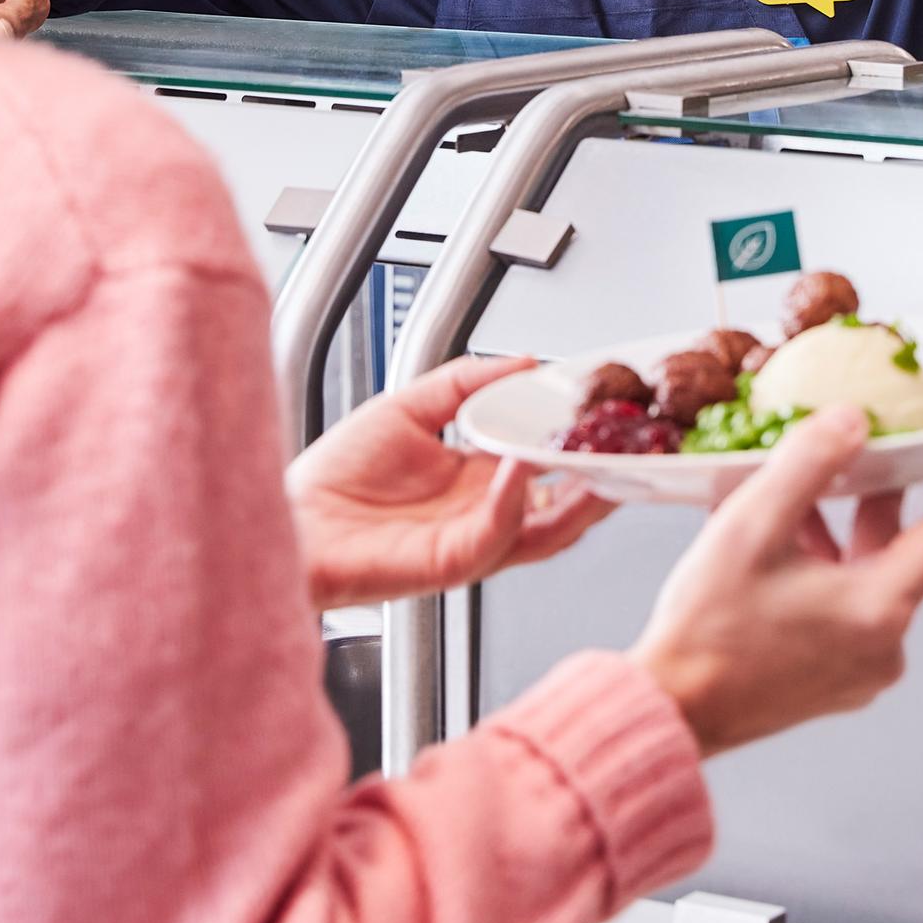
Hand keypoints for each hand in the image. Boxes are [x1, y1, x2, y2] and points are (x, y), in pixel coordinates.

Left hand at [287, 356, 613, 611]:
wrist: (293, 518)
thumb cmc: (338, 476)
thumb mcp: (411, 405)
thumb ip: (467, 380)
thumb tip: (524, 360)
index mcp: (480, 478)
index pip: (550, 462)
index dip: (581, 440)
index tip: (606, 407)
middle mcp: (486, 513)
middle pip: (569, 506)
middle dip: (604, 478)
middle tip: (630, 443)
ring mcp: (475, 541)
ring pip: (551, 531)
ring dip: (577, 495)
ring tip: (594, 455)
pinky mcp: (454, 562)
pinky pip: (498, 533)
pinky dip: (514, 499)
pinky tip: (521, 466)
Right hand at [631, 406, 922, 757]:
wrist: (672, 707)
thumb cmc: (708, 625)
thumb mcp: (753, 525)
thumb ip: (807, 464)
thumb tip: (852, 421)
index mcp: (879, 607)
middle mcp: (882, 644)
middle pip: (897, 549)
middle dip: (878, 494)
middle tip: (872, 442)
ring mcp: (858, 668)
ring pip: (863, 575)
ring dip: (836, 530)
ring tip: (795, 488)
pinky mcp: (831, 679)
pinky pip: (841, 605)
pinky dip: (820, 566)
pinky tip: (778, 538)